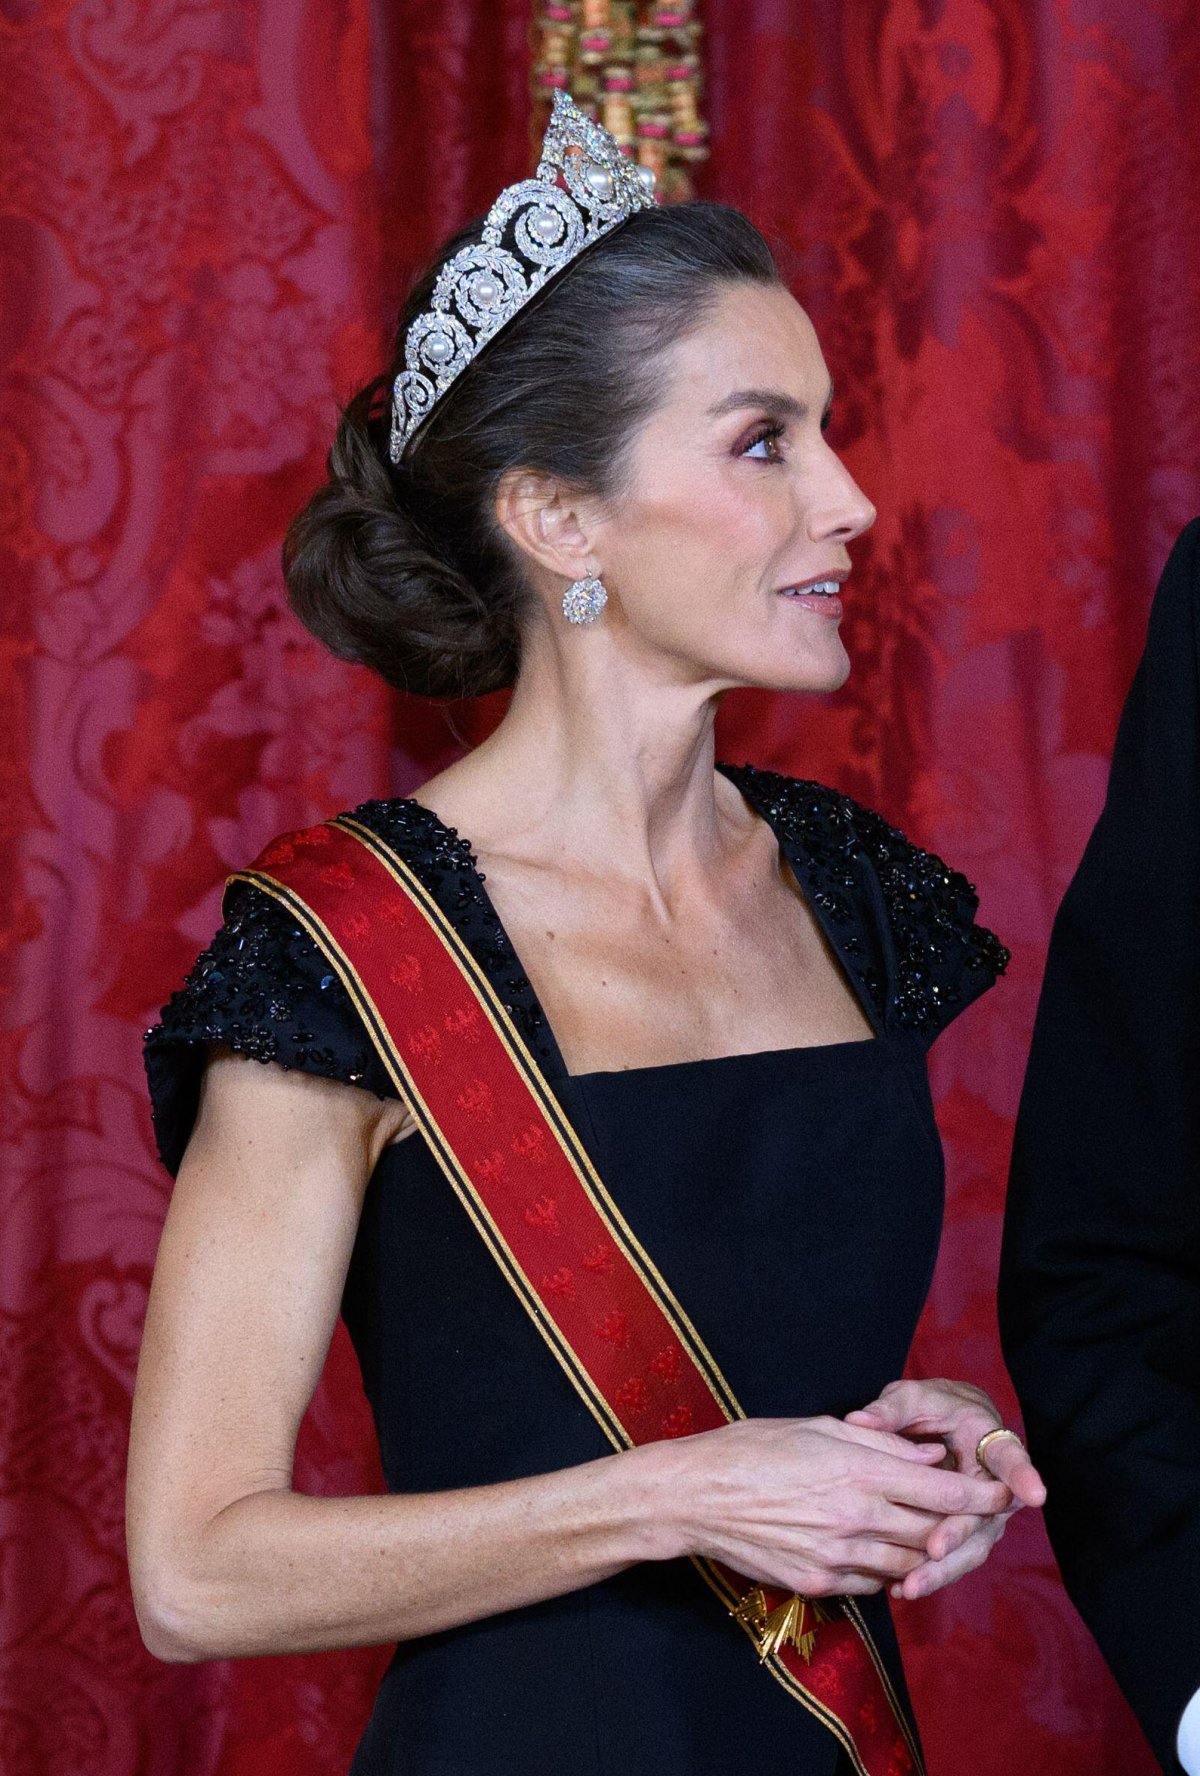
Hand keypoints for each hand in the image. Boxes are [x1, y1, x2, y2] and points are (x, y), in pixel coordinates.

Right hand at [656, 1413, 1011, 1598]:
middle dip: (959, 1529)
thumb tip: (928, 1455)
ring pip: (908, 1566)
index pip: (942, 1492)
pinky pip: (872, 1584)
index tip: (1006, 1494)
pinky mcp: (819, 1582)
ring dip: (924, 1554)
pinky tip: (881, 1554)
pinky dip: (887, 1571)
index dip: (982, 1496)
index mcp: (858, 1470)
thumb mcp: (818, 1428)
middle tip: (972, 1519)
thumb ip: (879, 1443)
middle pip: (933, 1534)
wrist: (698, 1495)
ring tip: (928, 1538)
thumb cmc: (753, 1447)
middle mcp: (856, 1517)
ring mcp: (838, 1556)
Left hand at [844, 1379, 1046, 1599]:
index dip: (1022, 1476)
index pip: (1008, 1458)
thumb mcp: (914, 1397)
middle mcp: (995, 1483)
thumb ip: (891, 1410)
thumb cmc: (933, 1407)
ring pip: (970, 1547)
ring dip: (942, 1569)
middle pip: (985, 1515)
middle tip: (935, 1551)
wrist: (950, 1425)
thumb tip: (858, 1420)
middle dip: (959, 1534)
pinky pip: (954, 1558)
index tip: (1034, 1495)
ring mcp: (984, 1514)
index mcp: (988, 1440)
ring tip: (910, 1585)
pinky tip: (900, 1588)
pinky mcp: (967, 1534)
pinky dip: (930, 1574)